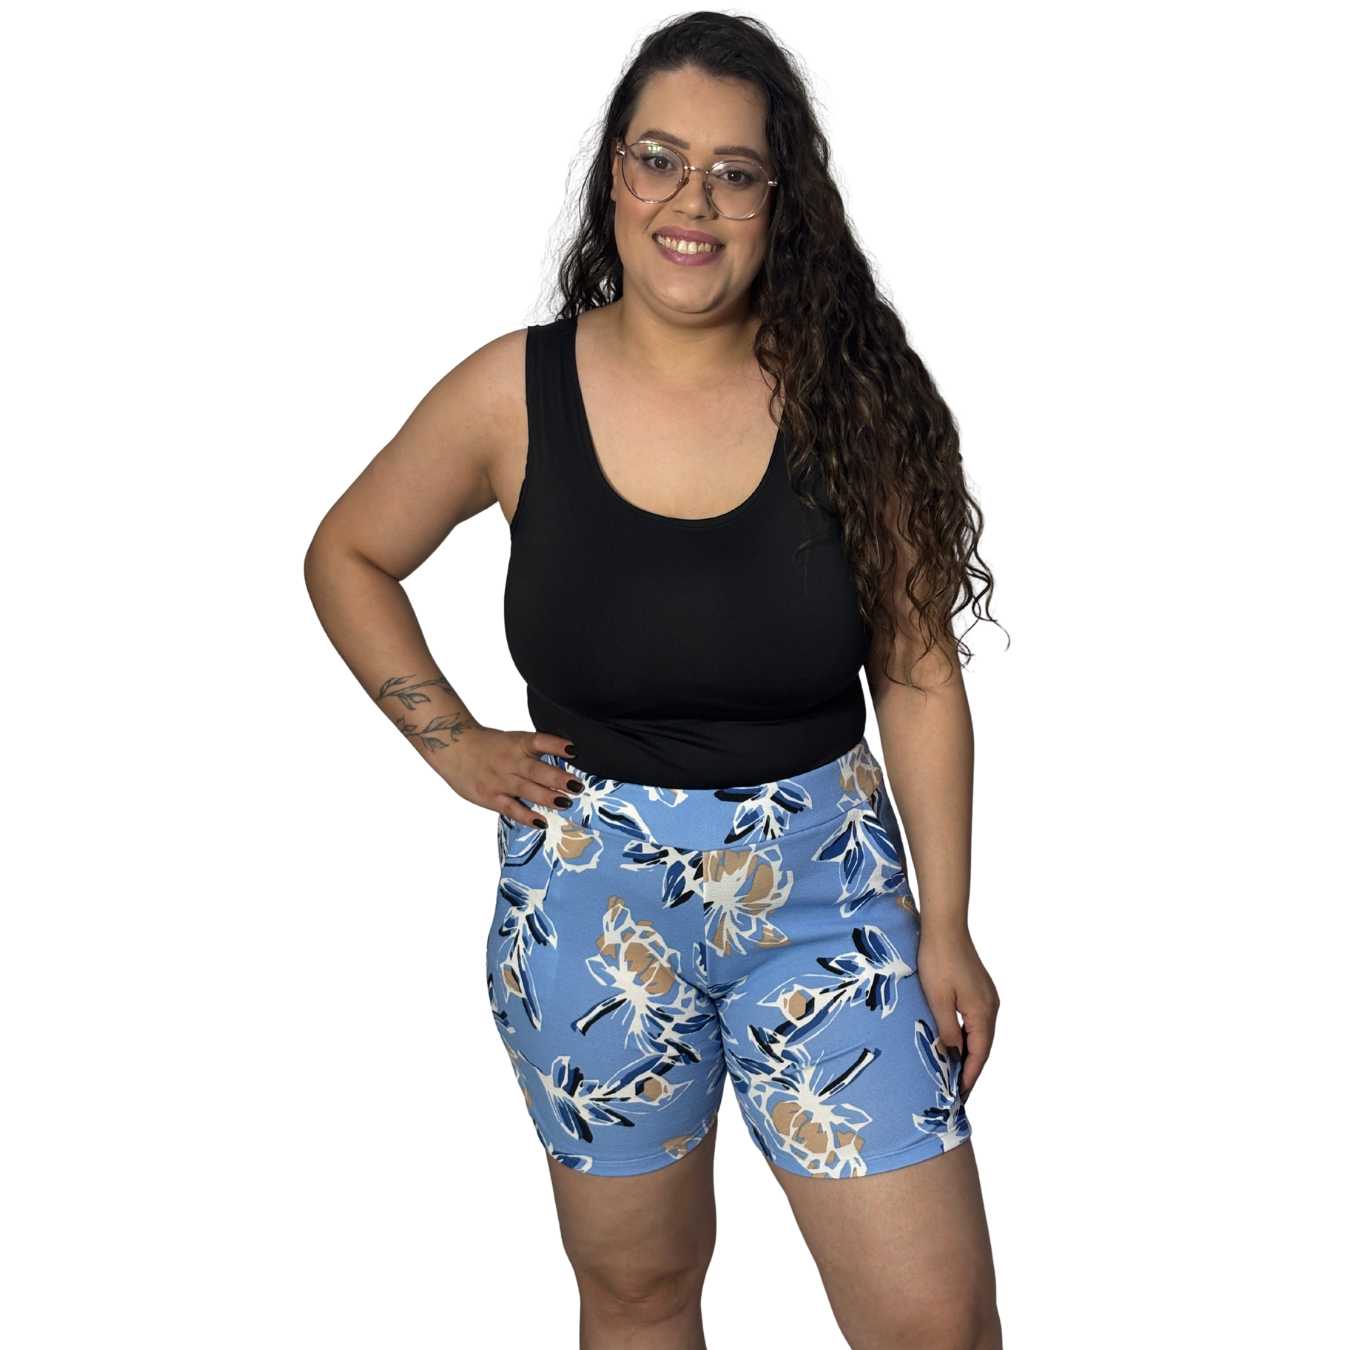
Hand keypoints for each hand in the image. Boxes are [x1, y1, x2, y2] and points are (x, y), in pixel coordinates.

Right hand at [440, 728, 580, 828]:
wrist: (453, 747)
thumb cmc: (489, 746)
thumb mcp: (512, 741)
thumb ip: (533, 751)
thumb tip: (567, 760)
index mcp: (517, 743)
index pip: (539, 741)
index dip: (556, 745)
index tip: (574, 749)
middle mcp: (510, 761)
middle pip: (536, 770)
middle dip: (558, 778)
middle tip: (577, 786)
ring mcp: (499, 780)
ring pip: (526, 789)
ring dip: (547, 797)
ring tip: (565, 803)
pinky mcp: (490, 797)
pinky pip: (511, 808)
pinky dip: (526, 816)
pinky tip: (542, 822)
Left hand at [915, 926, 999, 1101]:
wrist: (944, 927)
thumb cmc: (938, 961)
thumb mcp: (938, 1000)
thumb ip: (948, 1030)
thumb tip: (955, 1055)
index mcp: (983, 1012)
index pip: (980, 1053)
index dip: (970, 1076)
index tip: (961, 1095)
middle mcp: (991, 1006)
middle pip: (984, 1046)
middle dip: (972, 1069)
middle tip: (958, 1091)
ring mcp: (987, 997)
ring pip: (981, 1034)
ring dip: (971, 1054)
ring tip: (956, 1073)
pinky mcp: (980, 990)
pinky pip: (977, 1021)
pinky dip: (970, 1037)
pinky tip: (958, 1043)